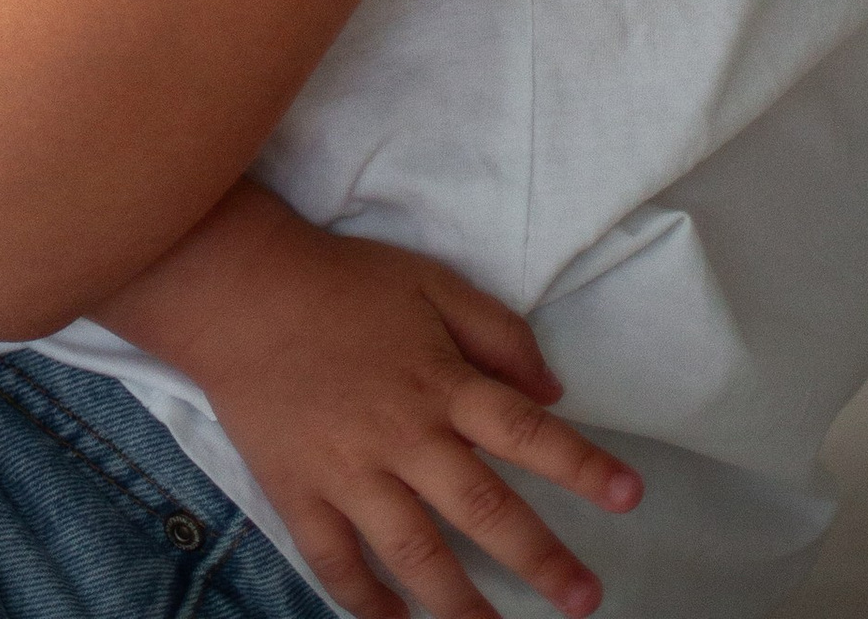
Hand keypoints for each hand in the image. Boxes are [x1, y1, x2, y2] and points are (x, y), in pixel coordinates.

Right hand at [101, 188, 640, 618]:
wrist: (238, 289)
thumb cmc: (341, 283)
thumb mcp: (428, 281)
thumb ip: (495, 332)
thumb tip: (552, 390)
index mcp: (439, 381)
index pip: (525, 431)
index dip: (581, 465)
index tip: (629, 496)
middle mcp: (403, 436)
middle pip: (483, 509)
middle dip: (540, 559)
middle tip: (584, 599)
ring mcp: (349, 473)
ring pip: (415, 555)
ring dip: (462, 606)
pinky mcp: (300, 494)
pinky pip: (338, 565)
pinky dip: (368, 606)